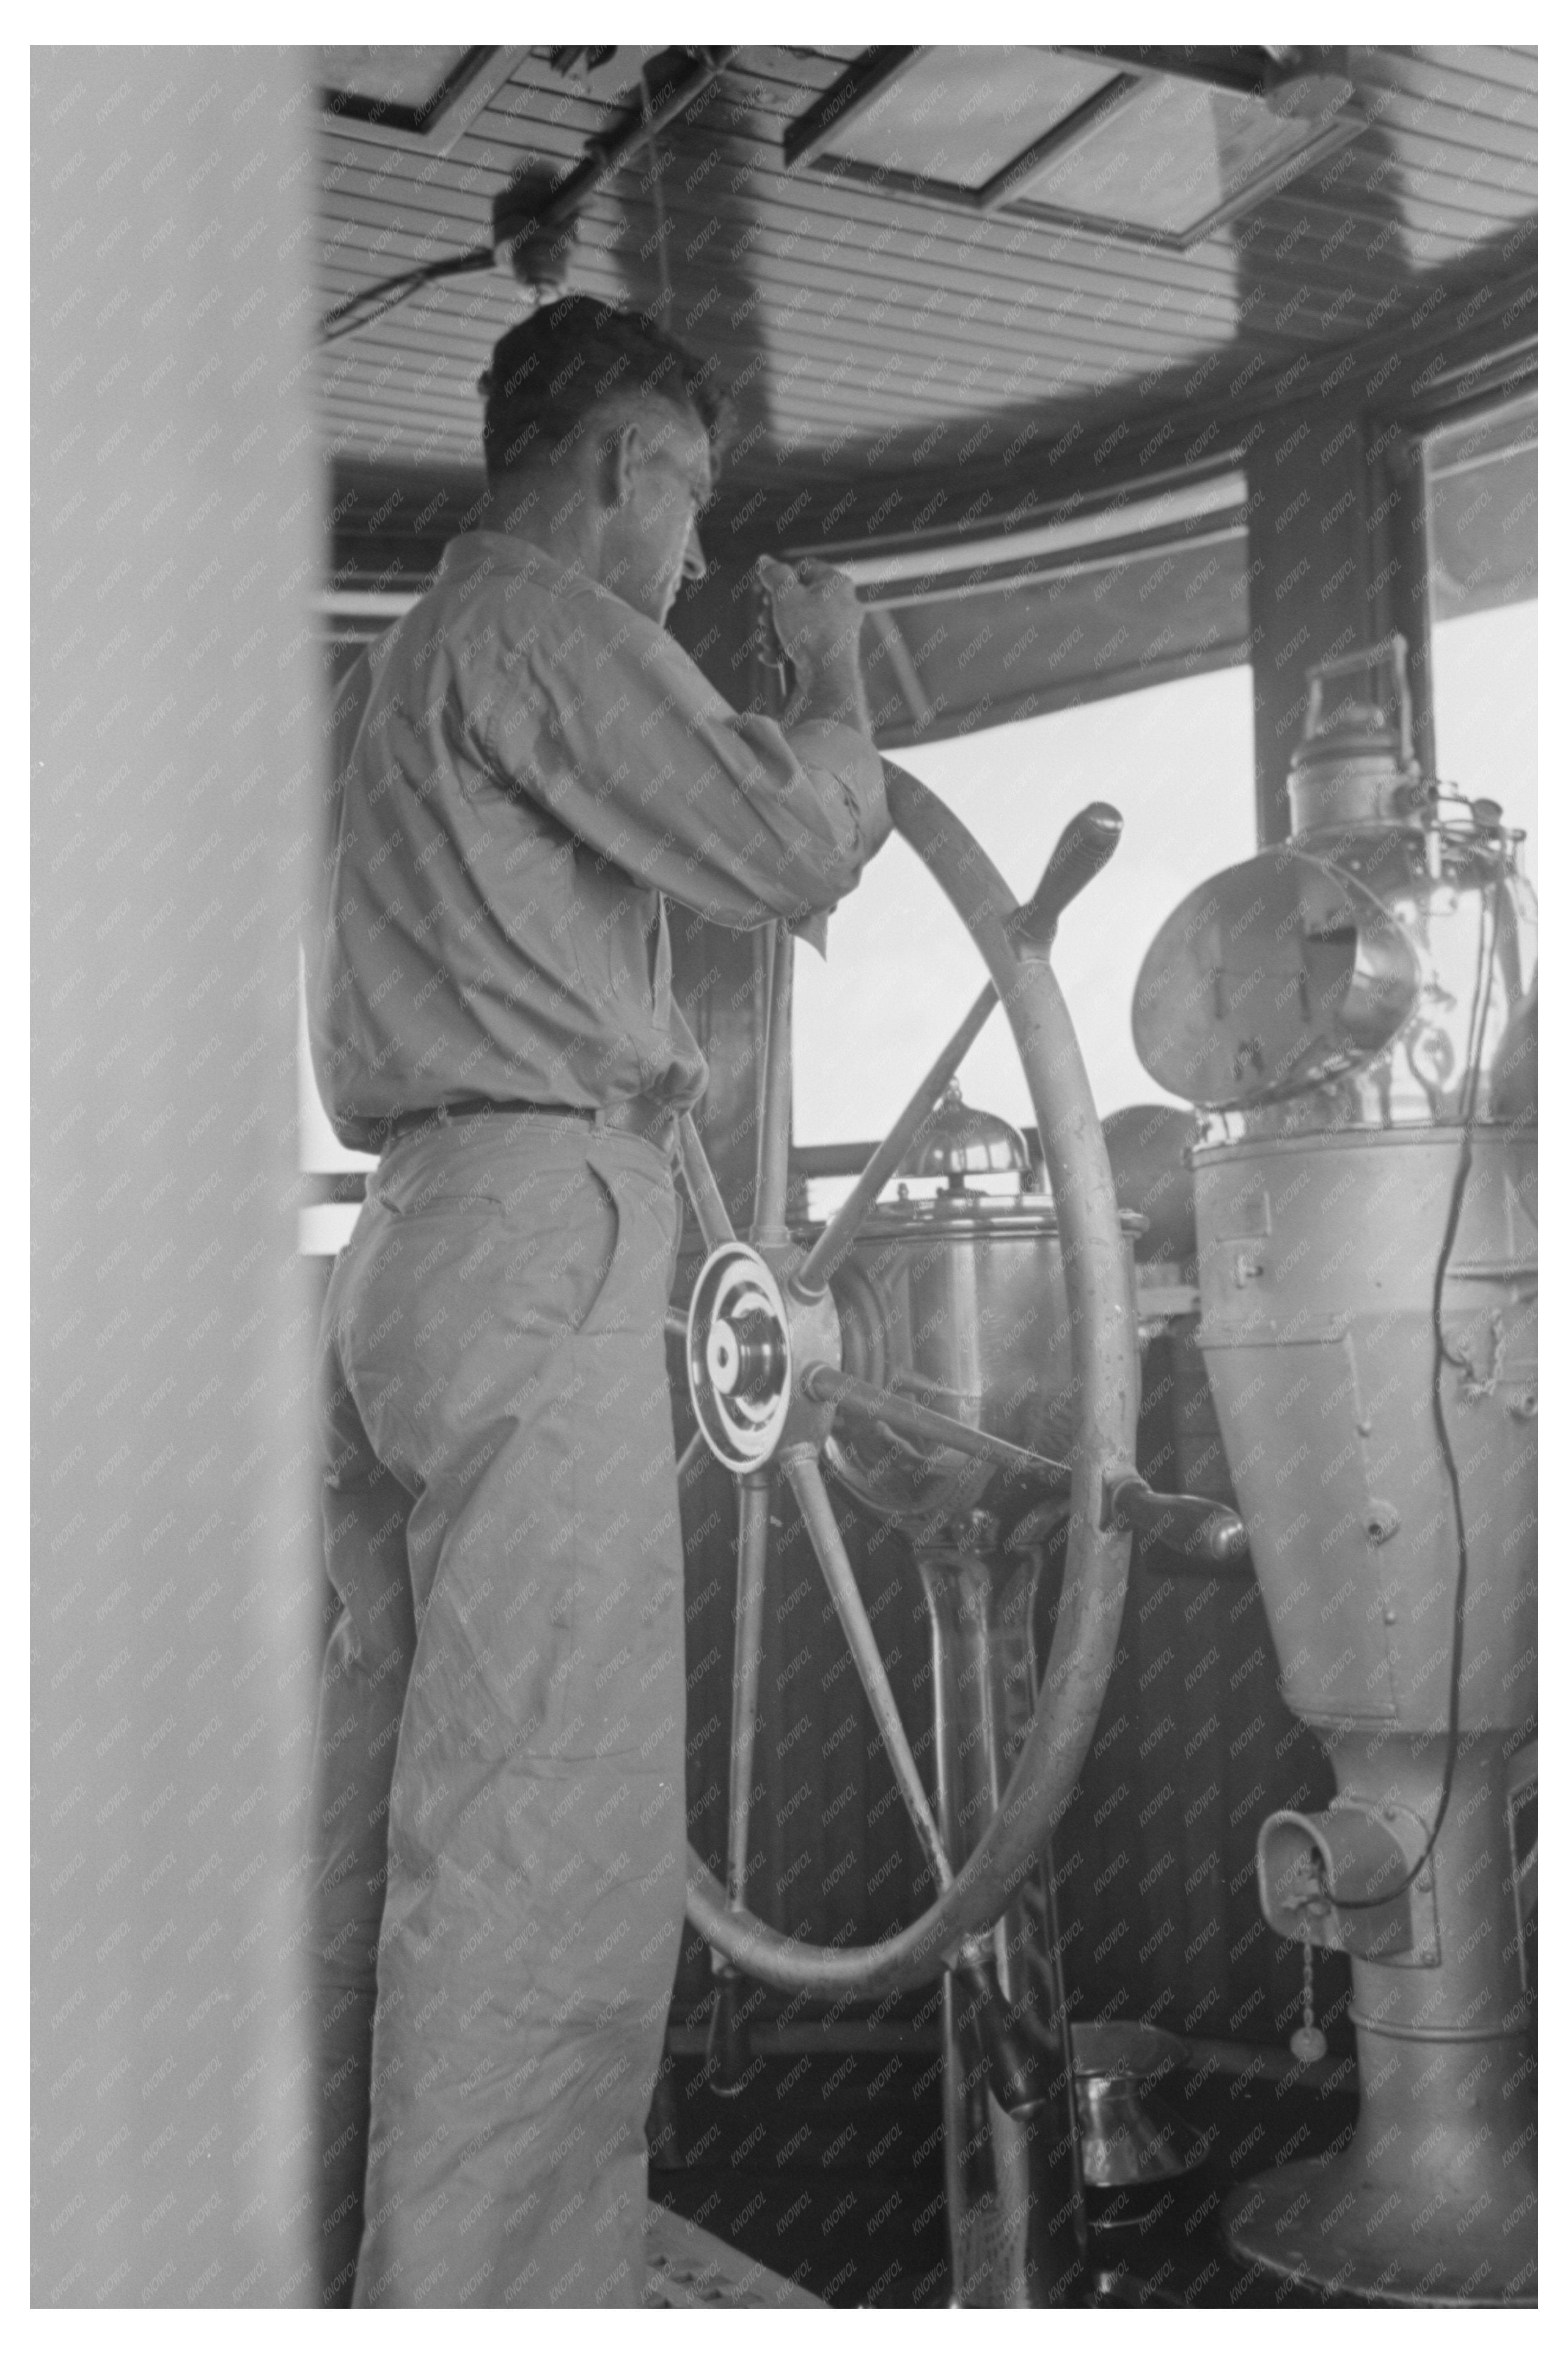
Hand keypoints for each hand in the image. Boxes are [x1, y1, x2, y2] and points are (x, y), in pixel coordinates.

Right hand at [755, 555, 864, 677]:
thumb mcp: (785, 595)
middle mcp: (842, 604)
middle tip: (764, 619)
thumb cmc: (810, 632)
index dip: (780, 577)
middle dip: (774, 610)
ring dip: (775, 631)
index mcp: (837, 583)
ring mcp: (838, 630)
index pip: (803, 567)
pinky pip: (804, 643)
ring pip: (798, 622)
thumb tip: (764, 560)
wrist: (826, 679)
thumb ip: (773, 574)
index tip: (764, 591)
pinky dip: (785, 648)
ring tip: (767, 640)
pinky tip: (771, 656)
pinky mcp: (830, 652)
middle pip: (798, 597)